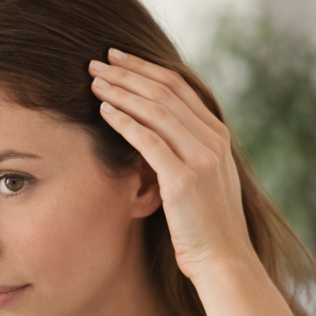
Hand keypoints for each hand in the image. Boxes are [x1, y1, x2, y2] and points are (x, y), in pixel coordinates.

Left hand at [88, 49, 257, 280]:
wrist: (222, 257)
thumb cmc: (202, 221)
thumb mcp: (199, 175)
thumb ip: (182, 148)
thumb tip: (146, 128)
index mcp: (216, 134)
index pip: (178, 87)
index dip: (145, 68)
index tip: (117, 57)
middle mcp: (212, 140)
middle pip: (164, 92)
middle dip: (127, 74)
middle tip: (95, 62)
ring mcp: (201, 158)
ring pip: (155, 111)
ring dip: (121, 92)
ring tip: (93, 81)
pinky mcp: (184, 179)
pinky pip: (149, 141)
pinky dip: (124, 122)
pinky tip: (102, 111)